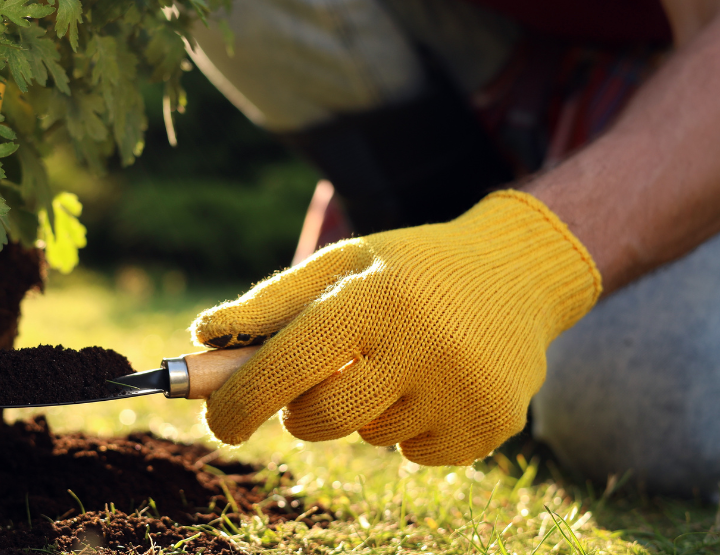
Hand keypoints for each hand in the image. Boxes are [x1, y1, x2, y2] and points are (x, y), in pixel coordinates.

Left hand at [190, 191, 601, 464]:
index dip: (240, 401)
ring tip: (397, 362)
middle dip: (300, 413)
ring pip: (371, 436)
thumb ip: (270, 303)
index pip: (287, 364)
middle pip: (322, 419)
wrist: (518, 274)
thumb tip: (200, 336)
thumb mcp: (342, 264)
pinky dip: (409, 429)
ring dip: (364, 410)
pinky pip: (415, 455)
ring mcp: (462, 388)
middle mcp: (423, 343)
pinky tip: (433, 383)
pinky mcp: (491, 423)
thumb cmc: (409, 269)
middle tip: (313, 385)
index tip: (219, 421)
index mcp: (374, 296)